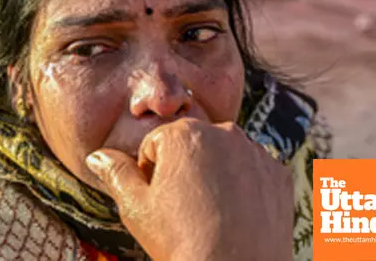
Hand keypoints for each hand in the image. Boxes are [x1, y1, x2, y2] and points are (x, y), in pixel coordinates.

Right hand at [85, 118, 293, 260]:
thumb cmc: (181, 243)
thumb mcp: (136, 208)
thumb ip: (116, 173)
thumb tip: (97, 156)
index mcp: (184, 133)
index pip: (156, 144)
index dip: (152, 174)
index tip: (161, 201)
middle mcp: (224, 132)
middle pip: (190, 145)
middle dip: (183, 169)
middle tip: (184, 208)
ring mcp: (255, 152)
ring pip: (222, 155)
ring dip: (213, 174)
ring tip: (209, 213)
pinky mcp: (278, 173)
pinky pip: (251, 170)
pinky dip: (242, 186)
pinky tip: (235, 214)